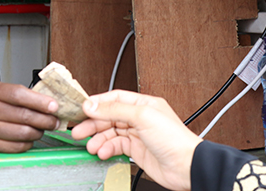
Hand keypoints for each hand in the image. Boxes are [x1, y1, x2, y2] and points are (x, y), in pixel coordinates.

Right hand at [0, 80, 59, 152]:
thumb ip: (21, 95)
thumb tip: (51, 104)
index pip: (18, 94)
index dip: (39, 101)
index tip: (55, 106)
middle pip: (22, 115)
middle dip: (44, 119)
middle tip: (55, 121)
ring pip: (21, 132)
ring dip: (38, 132)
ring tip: (42, 130)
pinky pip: (16, 146)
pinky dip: (28, 143)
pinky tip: (30, 139)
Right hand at [71, 90, 201, 190]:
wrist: (186, 166)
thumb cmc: (173, 139)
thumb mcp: (142, 117)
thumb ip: (114, 110)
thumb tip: (92, 105)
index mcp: (143, 104)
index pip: (114, 98)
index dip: (97, 103)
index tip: (82, 110)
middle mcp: (140, 118)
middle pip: (109, 117)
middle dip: (93, 124)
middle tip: (78, 131)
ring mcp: (138, 135)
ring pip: (111, 133)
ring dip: (99, 139)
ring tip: (91, 146)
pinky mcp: (137, 151)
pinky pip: (116, 147)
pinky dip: (107, 149)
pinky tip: (103, 153)